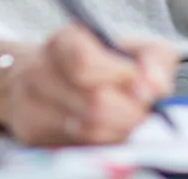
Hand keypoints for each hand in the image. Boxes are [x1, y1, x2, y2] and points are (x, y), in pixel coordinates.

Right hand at [0, 26, 178, 146]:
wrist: (43, 80)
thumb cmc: (97, 63)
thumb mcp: (128, 47)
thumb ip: (153, 57)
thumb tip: (156, 87)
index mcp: (64, 42)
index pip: (85, 61)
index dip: (122, 78)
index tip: (146, 89)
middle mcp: (40, 70)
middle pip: (93, 102)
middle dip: (130, 112)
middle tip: (145, 113)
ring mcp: (31, 105)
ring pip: (87, 130)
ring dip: (120, 130)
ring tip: (129, 122)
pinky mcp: (32, 134)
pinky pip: (76, 147)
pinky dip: (102, 144)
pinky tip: (108, 133)